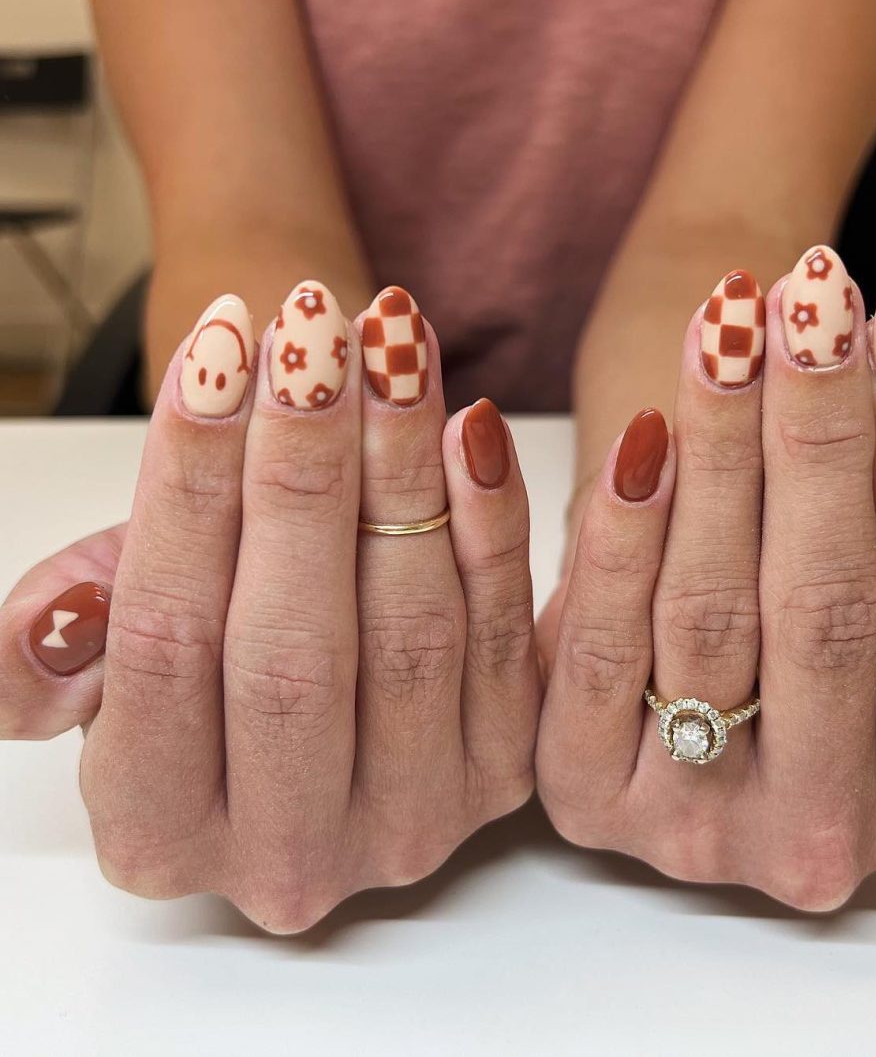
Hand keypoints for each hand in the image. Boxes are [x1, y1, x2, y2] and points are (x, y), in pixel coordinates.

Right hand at [1, 283, 538, 931]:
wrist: (331, 691)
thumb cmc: (213, 651)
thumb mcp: (116, 660)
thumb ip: (65, 648)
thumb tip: (58, 625)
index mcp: (161, 832)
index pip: (165, 646)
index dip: (187, 488)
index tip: (216, 351)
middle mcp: (290, 855)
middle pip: (291, 649)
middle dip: (299, 472)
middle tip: (308, 332)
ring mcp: (411, 819)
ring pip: (411, 633)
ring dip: (401, 471)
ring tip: (391, 345)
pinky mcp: (504, 770)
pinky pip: (505, 636)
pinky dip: (493, 523)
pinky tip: (469, 424)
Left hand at [536, 248, 875, 909]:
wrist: (673, 701)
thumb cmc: (807, 643)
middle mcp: (815, 839)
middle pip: (826, 608)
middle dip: (819, 436)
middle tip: (808, 300)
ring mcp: (692, 827)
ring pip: (710, 611)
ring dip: (720, 450)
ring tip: (728, 325)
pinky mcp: (583, 794)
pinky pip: (596, 642)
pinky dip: (616, 529)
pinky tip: (637, 429)